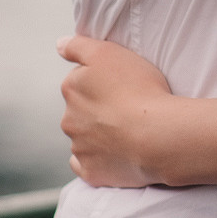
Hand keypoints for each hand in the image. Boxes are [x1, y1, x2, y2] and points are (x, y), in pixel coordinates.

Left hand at [58, 35, 174, 186]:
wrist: (156, 136)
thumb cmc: (138, 89)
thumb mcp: (108, 53)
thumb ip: (79, 46)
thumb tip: (60, 45)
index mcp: (72, 89)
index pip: (81, 79)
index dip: (103, 79)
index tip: (123, 83)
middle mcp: (69, 119)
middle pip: (81, 110)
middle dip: (98, 108)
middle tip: (129, 106)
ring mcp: (80, 148)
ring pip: (85, 138)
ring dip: (100, 134)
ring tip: (130, 130)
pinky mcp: (92, 172)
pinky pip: (88, 165)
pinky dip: (99, 159)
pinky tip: (116, 153)